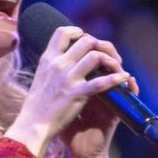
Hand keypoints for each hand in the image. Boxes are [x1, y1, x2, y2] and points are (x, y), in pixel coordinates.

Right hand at [6, 27, 134, 156]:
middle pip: (85, 41)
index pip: (62, 32)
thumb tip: (63, 55)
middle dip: (99, 46)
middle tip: (104, 55)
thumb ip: (52, 64)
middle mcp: (58, 64)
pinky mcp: (77, 93)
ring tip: (115, 65)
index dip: (77, 32)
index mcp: (48, 59)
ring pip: (95, 56)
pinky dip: (116, 78)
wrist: (33, 125)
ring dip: (109, 60)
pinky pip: (101, 82)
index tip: (85, 38)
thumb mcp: (41, 76)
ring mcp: (68, 78)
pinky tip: (124, 78)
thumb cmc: (37, 104)